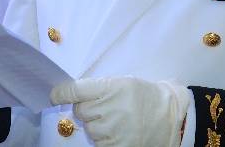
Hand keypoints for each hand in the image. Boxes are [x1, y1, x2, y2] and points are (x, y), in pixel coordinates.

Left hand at [50, 77, 189, 146]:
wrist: (169, 116)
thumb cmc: (143, 96)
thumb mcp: (122, 83)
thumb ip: (97, 88)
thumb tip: (69, 95)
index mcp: (111, 87)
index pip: (75, 90)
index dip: (60, 93)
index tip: (55, 95)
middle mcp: (109, 108)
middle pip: (80, 111)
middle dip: (88, 110)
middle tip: (105, 108)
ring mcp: (112, 130)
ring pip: (88, 128)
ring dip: (96, 125)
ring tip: (117, 121)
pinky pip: (97, 143)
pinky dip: (104, 139)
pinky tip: (119, 132)